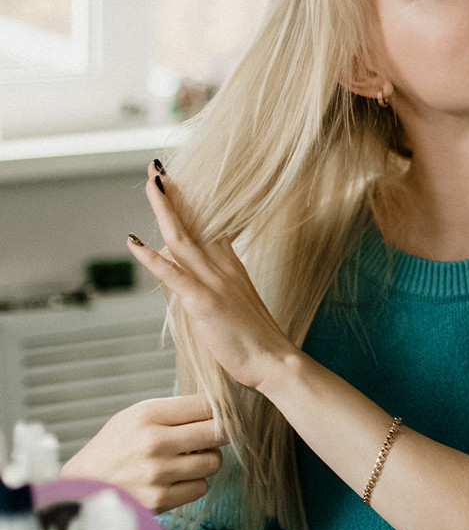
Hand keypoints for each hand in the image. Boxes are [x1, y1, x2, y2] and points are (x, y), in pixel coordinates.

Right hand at [61, 394, 226, 512]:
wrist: (83, 485)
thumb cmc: (115, 447)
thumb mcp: (135, 416)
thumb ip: (175, 410)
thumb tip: (220, 405)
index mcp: (147, 415)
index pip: (206, 405)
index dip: (220, 410)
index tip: (221, 415)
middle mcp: (153, 442)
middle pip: (218, 432)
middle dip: (220, 434)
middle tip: (212, 437)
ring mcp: (156, 472)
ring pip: (213, 461)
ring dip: (207, 461)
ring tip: (190, 460)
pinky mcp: (159, 499)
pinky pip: (201, 487)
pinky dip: (194, 484)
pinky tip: (177, 479)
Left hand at [128, 160, 297, 390]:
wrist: (274, 360)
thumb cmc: (255, 339)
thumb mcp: (234, 304)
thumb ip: (212, 285)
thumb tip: (185, 276)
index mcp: (231, 266)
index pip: (206, 226)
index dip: (188, 203)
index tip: (172, 182)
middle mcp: (223, 267)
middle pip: (192, 223)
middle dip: (172, 195)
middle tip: (155, 168)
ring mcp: (214, 282)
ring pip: (182, 239)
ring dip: (163, 210)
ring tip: (150, 185)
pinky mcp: (204, 302)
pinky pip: (174, 275)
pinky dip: (152, 258)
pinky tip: (133, 242)